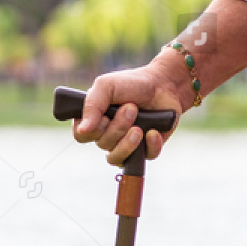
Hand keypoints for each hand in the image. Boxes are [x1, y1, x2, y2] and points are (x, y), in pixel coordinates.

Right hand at [72, 58, 187, 166]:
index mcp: (94, 118)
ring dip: (128, 141)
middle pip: (102, 144)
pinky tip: (153, 132)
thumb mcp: (107, 86)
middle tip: (131, 108)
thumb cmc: (133, 83)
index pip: (81, 136)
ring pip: (117, 157)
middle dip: (117, 127)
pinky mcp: (144, 151)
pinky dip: (149, 146)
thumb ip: (91, 105)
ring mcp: (125, 144)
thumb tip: (83, 130)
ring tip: (140, 126)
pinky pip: (140, 161)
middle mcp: (107, 133)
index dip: (92, 129)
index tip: (105, 114)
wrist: (165, 85)